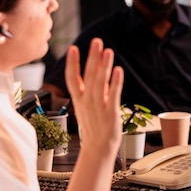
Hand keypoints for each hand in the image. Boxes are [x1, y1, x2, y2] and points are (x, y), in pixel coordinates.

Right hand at [65, 38, 123, 155]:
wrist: (98, 149)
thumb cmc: (93, 127)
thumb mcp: (85, 106)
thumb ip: (88, 89)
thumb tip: (94, 70)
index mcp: (79, 100)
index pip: (72, 79)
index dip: (72, 63)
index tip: (72, 48)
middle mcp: (87, 102)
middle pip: (88, 76)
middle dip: (92, 58)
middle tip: (96, 41)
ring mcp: (98, 107)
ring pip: (100, 83)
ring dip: (104, 66)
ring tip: (108, 51)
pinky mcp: (110, 113)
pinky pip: (113, 95)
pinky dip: (115, 83)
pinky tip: (118, 70)